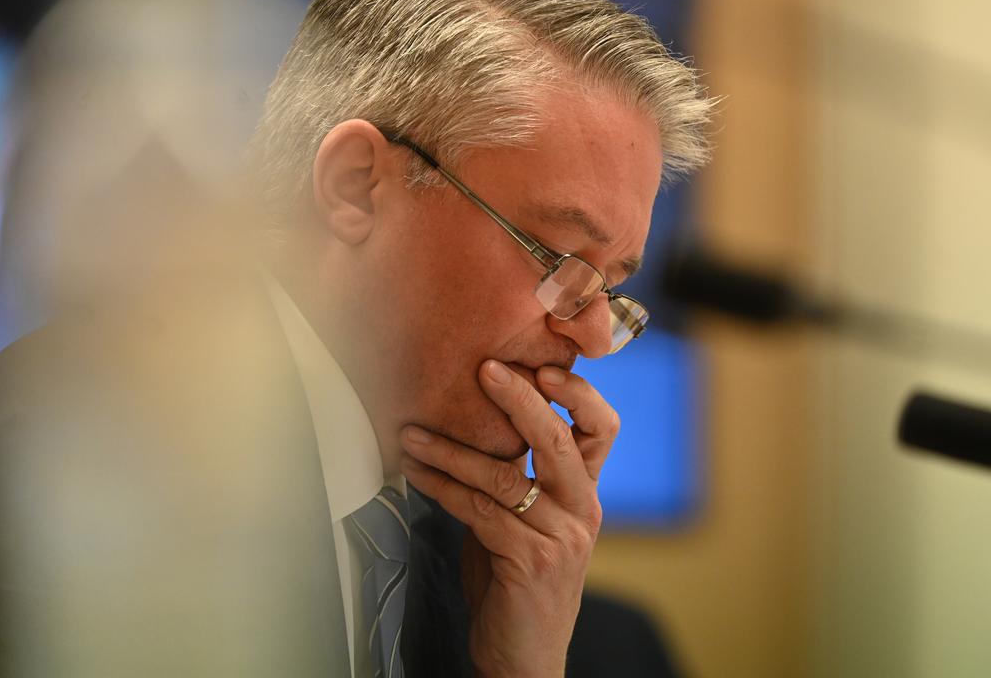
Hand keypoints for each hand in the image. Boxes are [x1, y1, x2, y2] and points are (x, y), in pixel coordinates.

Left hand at [400, 359, 619, 677]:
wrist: (525, 657)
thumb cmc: (518, 582)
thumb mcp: (527, 522)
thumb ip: (515, 479)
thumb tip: (469, 427)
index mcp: (585, 494)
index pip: (601, 429)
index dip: (578, 393)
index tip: (541, 365)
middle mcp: (582, 509)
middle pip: (560, 439)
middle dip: (521, 398)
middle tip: (485, 369)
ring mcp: (561, 536)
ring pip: (505, 475)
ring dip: (450, 449)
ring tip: (412, 433)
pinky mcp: (530, 561)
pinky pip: (478, 510)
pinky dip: (441, 487)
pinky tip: (416, 473)